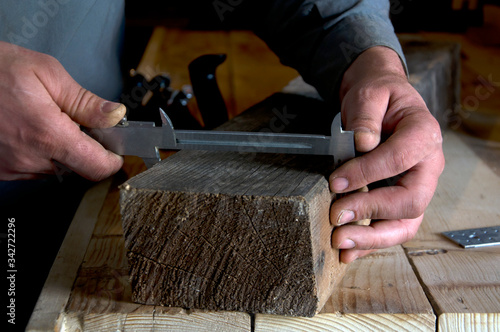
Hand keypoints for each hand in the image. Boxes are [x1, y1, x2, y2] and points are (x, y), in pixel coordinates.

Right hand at [0, 41, 125, 180]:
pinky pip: (33, 168)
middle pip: (78, 169)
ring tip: (45, 121)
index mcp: (47, 133)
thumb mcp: (47, 72)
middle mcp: (29, 157)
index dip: (111, 160)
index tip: (115, 150)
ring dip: (60, 151)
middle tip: (76, 124)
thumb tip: (115, 116)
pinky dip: (39, 153)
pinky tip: (28, 130)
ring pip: (56, 169)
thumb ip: (85, 101)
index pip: (96, 166)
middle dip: (86, 150)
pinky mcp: (0, 169)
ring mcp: (12, 166)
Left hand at [330, 46, 444, 262]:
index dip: (367, 172)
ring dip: (373, 238)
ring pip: (406, 224)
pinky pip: (392, 228)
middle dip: (371, 211)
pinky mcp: (400, 200)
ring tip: (340, 243)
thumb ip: (366, 116)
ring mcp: (417, 186)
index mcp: (423, 134)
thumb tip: (363, 143)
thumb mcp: (370, 94)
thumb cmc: (377, 97)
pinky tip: (348, 251)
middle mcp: (427, 165)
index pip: (400, 159)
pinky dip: (370, 243)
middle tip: (336, 216)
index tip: (336, 182)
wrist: (381, 102)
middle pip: (410, 200)